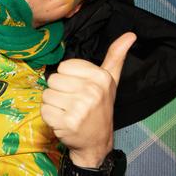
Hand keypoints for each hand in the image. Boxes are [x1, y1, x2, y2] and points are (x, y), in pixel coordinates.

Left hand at [40, 32, 136, 167]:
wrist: (97, 141)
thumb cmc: (100, 107)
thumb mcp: (110, 80)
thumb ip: (116, 56)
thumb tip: (130, 34)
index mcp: (101, 77)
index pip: (64, 66)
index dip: (67, 77)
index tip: (79, 88)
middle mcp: (92, 91)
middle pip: (53, 79)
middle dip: (59, 91)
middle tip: (73, 102)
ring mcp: (80, 108)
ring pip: (47, 95)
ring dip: (53, 104)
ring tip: (68, 111)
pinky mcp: (68, 122)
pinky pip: (44, 110)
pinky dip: (50, 117)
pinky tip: (63, 121)